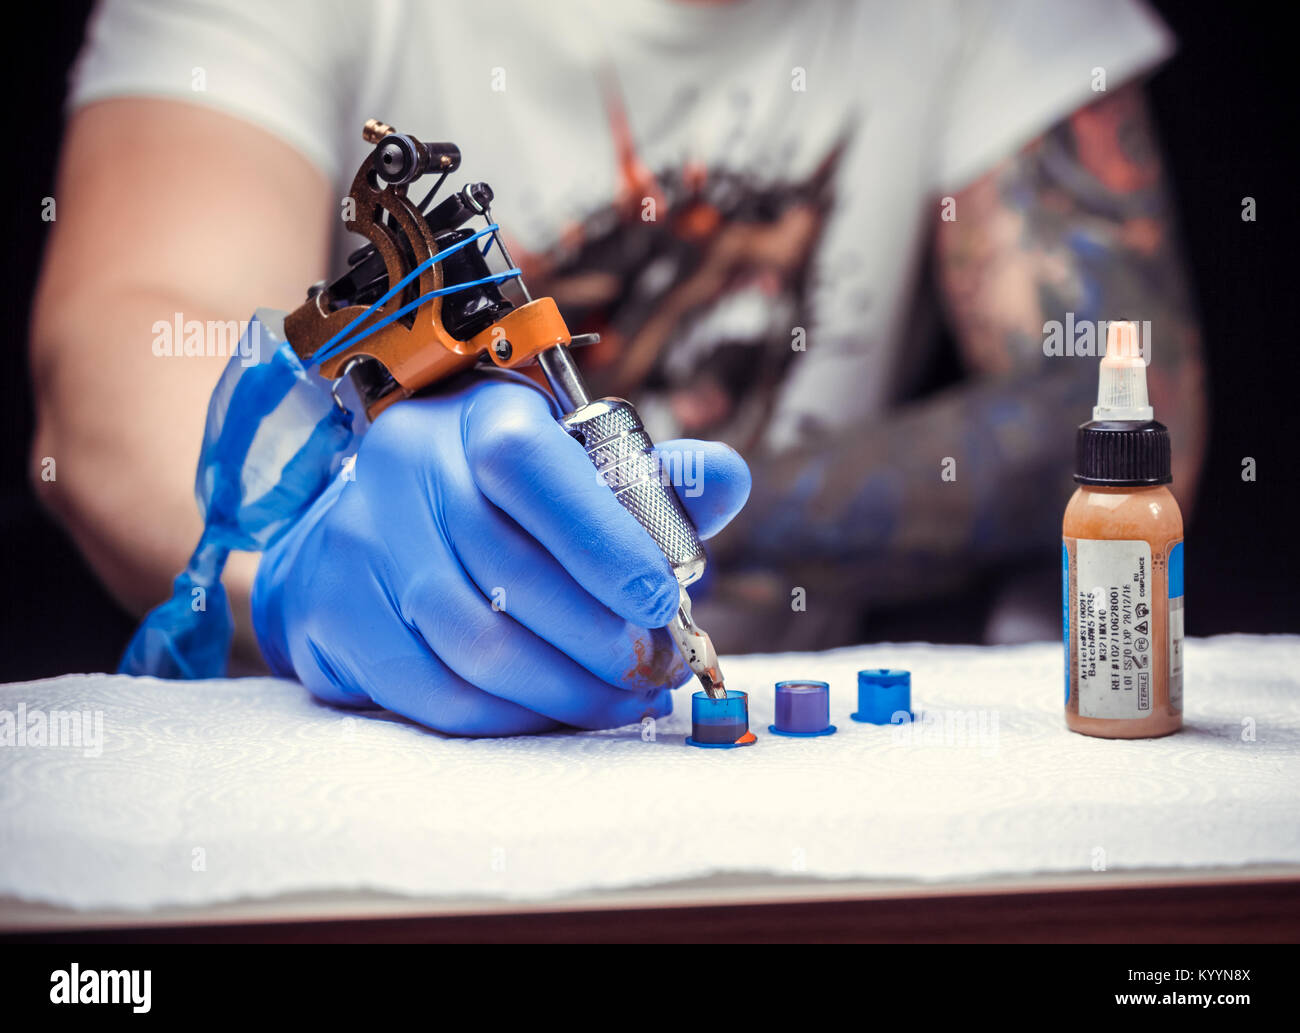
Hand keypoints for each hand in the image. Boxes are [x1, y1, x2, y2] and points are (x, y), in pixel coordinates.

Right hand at [251, 373, 749, 735]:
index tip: (662, 602)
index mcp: (477, 418)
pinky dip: (505, 717)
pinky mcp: (333, 610)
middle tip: (655, 673)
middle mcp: (406, 466)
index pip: (533, 468)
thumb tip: (729, 478)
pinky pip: (431, 690)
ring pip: (474, 644)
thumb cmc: (498, 504)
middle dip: (601, 640)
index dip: (604, 542)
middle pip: (511, 574)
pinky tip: (550, 714)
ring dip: (563, 690)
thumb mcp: (573, 473)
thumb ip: (653, 484)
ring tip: (618, 702)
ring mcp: (359, 539)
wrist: (367, 527)